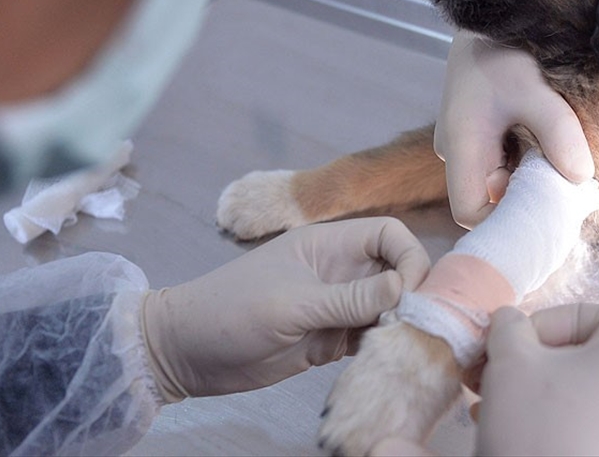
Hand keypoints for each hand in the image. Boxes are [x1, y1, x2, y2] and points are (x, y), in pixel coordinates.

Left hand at [141, 217, 429, 400]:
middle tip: (412, 329)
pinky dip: (380, 348)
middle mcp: (339, 271)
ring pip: (386, 308)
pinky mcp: (328, 340)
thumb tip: (405, 287)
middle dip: (411, 296)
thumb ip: (349, 298)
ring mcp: (335, 307)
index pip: (388, 235)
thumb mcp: (292, 304)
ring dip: (398, 326)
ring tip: (400, 349)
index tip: (412, 293)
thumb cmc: (231, 313)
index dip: (410, 258)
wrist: (186, 353)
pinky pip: (368, 338)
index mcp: (328, 245)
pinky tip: (384, 362)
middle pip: (396, 272)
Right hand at [434, 31, 593, 227]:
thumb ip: (558, 133)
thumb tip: (582, 179)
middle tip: (571, 192)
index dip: (504, 221)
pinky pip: (503, 162)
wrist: (492, 8)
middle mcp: (457, 149)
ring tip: (568, 168)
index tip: (547, 208)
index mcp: (461, 144)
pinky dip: (528, 164)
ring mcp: (467, 141)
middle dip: (526, 201)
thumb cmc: (505, 45)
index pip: (469, 212)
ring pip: (497, 182)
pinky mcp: (480, 131)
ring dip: (530, 181)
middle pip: (486, 200)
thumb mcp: (535, 88)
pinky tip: (556, 151)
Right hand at [475, 304, 598, 455]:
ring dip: (535, 392)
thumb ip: (509, 328)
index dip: (563, 316)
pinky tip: (510, 435)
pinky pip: (586, 430)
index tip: (524, 340)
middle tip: (493, 372)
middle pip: (590, 357)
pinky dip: (551, 423)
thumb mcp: (509, 363)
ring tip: (490, 406)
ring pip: (582, 397)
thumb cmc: (536, 426)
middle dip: (534, 360)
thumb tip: (511, 321)